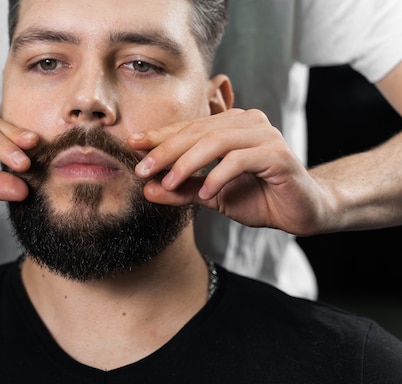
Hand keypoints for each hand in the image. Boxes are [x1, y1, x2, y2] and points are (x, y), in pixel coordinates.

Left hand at [129, 108, 331, 235]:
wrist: (300, 212)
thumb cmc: (257, 197)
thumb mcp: (211, 195)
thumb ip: (183, 189)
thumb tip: (148, 189)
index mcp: (230, 126)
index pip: (188, 127)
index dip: (160, 136)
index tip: (132, 145)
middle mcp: (247, 123)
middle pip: (198, 131)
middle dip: (166, 150)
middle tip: (143, 168)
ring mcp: (264, 136)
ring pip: (217, 140)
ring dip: (189, 162)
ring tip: (170, 181)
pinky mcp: (277, 155)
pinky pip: (241, 159)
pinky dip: (220, 175)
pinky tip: (207, 192)